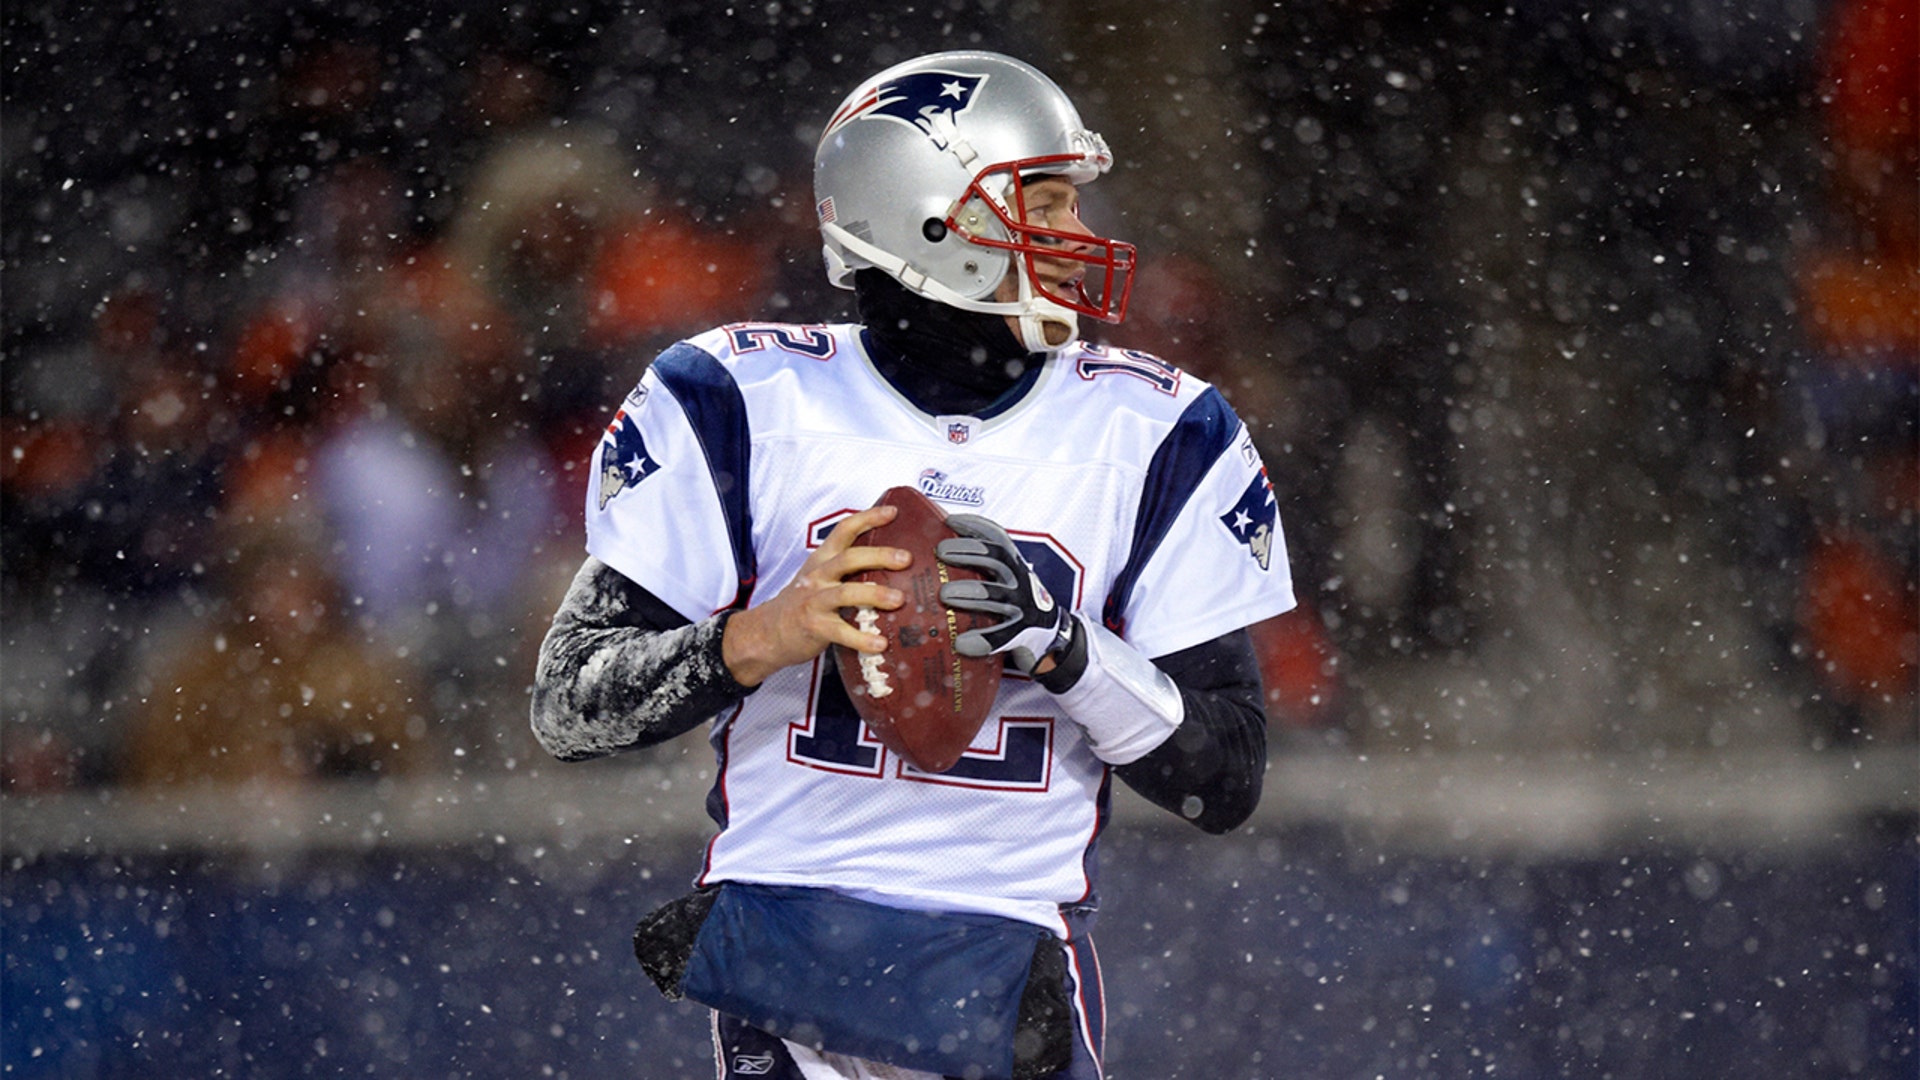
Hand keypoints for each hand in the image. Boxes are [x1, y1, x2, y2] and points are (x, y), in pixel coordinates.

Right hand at [721, 505, 907, 686]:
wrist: (768, 631)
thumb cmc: (803, 603)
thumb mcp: (819, 576)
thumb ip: (848, 569)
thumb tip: (892, 564)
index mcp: (822, 560)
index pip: (844, 530)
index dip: (868, 518)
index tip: (892, 512)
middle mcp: (818, 576)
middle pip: (849, 558)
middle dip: (879, 556)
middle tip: (905, 559)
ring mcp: (814, 601)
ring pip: (846, 593)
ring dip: (875, 594)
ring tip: (899, 600)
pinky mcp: (814, 626)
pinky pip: (841, 631)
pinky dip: (862, 638)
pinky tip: (880, 643)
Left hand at [935, 513, 1075, 673]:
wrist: (1049, 632)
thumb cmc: (1014, 599)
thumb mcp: (1004, 575)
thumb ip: (979, 564)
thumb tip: (931, 551)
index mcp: (1013, 563)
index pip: (997, 536)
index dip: (974, 525)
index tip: (949, 520)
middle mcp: (1019, 580)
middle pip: (995, 559)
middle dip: (967, 552)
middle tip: (940, 551)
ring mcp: (1022, 605)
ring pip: (995, 596)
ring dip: (969, 594)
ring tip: (945, 594)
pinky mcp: (1022, 633)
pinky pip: (1001, 636)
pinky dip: (982, 639)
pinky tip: (961, 642)